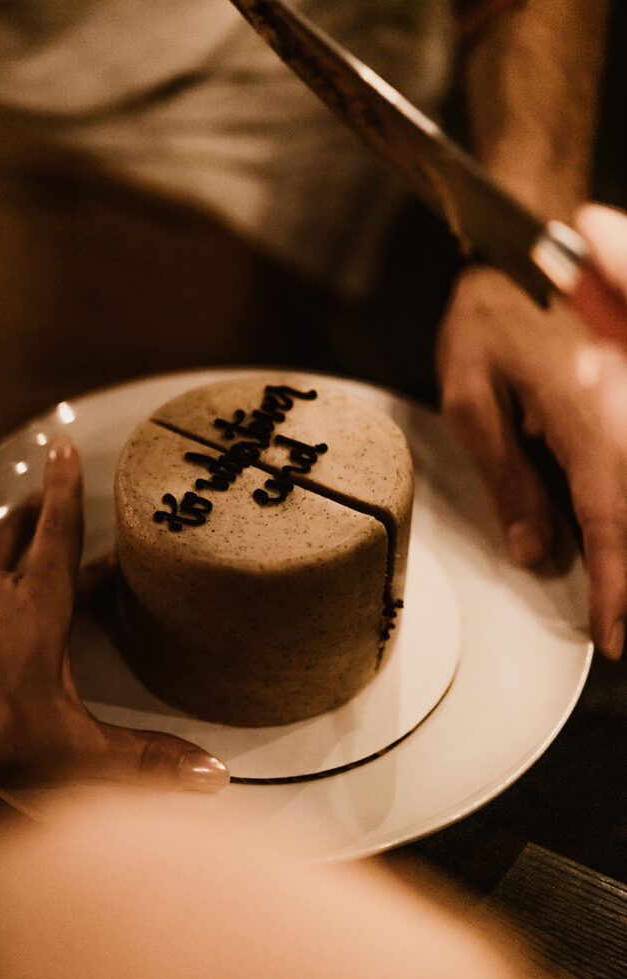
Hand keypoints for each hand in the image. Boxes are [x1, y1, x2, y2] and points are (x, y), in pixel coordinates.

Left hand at [0, 438, 228, 805]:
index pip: (58, 534)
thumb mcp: (75, 750)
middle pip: (12, 533)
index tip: (61, 450)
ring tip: (1, 555)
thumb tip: (210, 775)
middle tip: (40, 497)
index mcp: (37, 607)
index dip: (64, 491)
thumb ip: (143, 761)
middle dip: (29, 512)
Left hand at [436, 216, 626, 660]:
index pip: (610, 521)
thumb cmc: (491, 312)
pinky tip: (614, 523)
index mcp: (588, 416)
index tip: (612, 637)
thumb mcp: (473, 399)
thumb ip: (507, 479)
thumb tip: (533, 549)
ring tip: (620, 591)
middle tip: (621, 625)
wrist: (527, 234)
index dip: (616, 588)